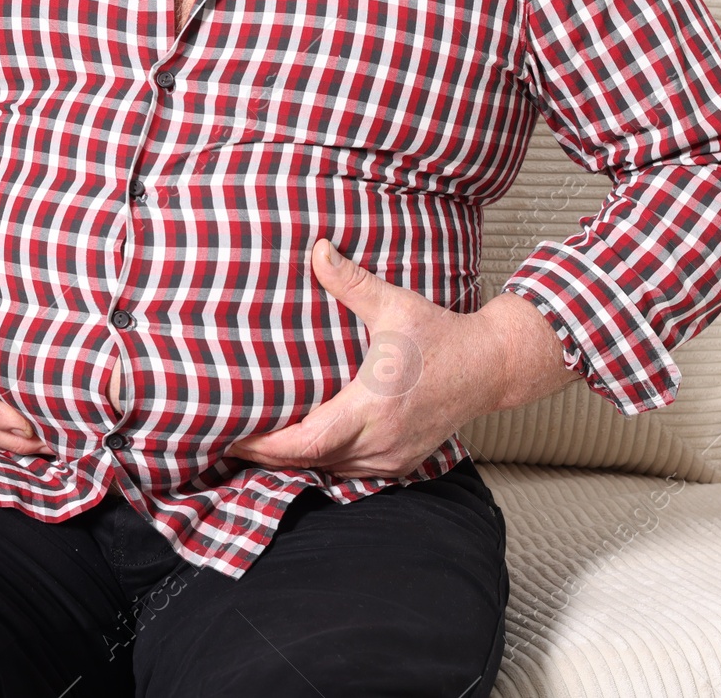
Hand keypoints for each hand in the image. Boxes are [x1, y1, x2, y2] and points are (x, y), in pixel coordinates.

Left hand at [225, 239, 576, 478]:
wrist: (491, 366)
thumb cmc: (442, 334)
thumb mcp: (395, 303)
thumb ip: (352, 281)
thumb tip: (318, 249)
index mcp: (375, 405)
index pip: (308, 442)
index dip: (266, 446)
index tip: (234, 437)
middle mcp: (382, 439)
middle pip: (310, 462)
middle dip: (268, 455)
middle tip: (229, 439)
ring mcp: (393, 456)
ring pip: (330, 470)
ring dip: (296, 460)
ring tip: (258, 442)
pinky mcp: (401, 462)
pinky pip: (351, 471)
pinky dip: (324, 462)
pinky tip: (303, 447)